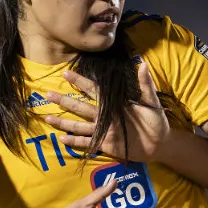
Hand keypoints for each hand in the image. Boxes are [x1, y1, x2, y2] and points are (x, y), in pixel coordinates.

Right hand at [44, 62, 168, 161]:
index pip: (92, 90)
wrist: (160, 143)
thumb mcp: (151, 101)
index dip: (80, 81)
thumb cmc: (156, 121)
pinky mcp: (104, 144)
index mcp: (113, 104)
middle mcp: (104, 116)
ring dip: (64, 122)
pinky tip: (61, 139)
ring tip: (47, 118)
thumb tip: (143, 63)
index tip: (66, 73)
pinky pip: (87, 142)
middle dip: (64, 100)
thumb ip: (145, 84)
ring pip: (79, 125)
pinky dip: (74, 142)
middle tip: (48, 94)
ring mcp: (103, 130)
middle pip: (80, 107)